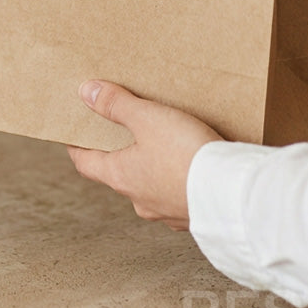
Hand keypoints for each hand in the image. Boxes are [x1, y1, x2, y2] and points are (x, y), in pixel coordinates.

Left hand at [67, 80, 221, 229]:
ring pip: (149, 184)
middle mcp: (139, 200)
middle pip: (118, 172)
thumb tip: (85, 93)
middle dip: (119, 151)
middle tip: (122, 129)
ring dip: (150, 165)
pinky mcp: (192, 214)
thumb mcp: (148, 118)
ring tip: (162, 141)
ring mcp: (166, 211)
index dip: (78, 145)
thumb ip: (117, 105)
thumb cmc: (185, 154)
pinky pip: (177, 192)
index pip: (85, 163)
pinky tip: (190, 162)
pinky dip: (177, 177)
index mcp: (121, 177)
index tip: (75, 132)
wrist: (232, 194)